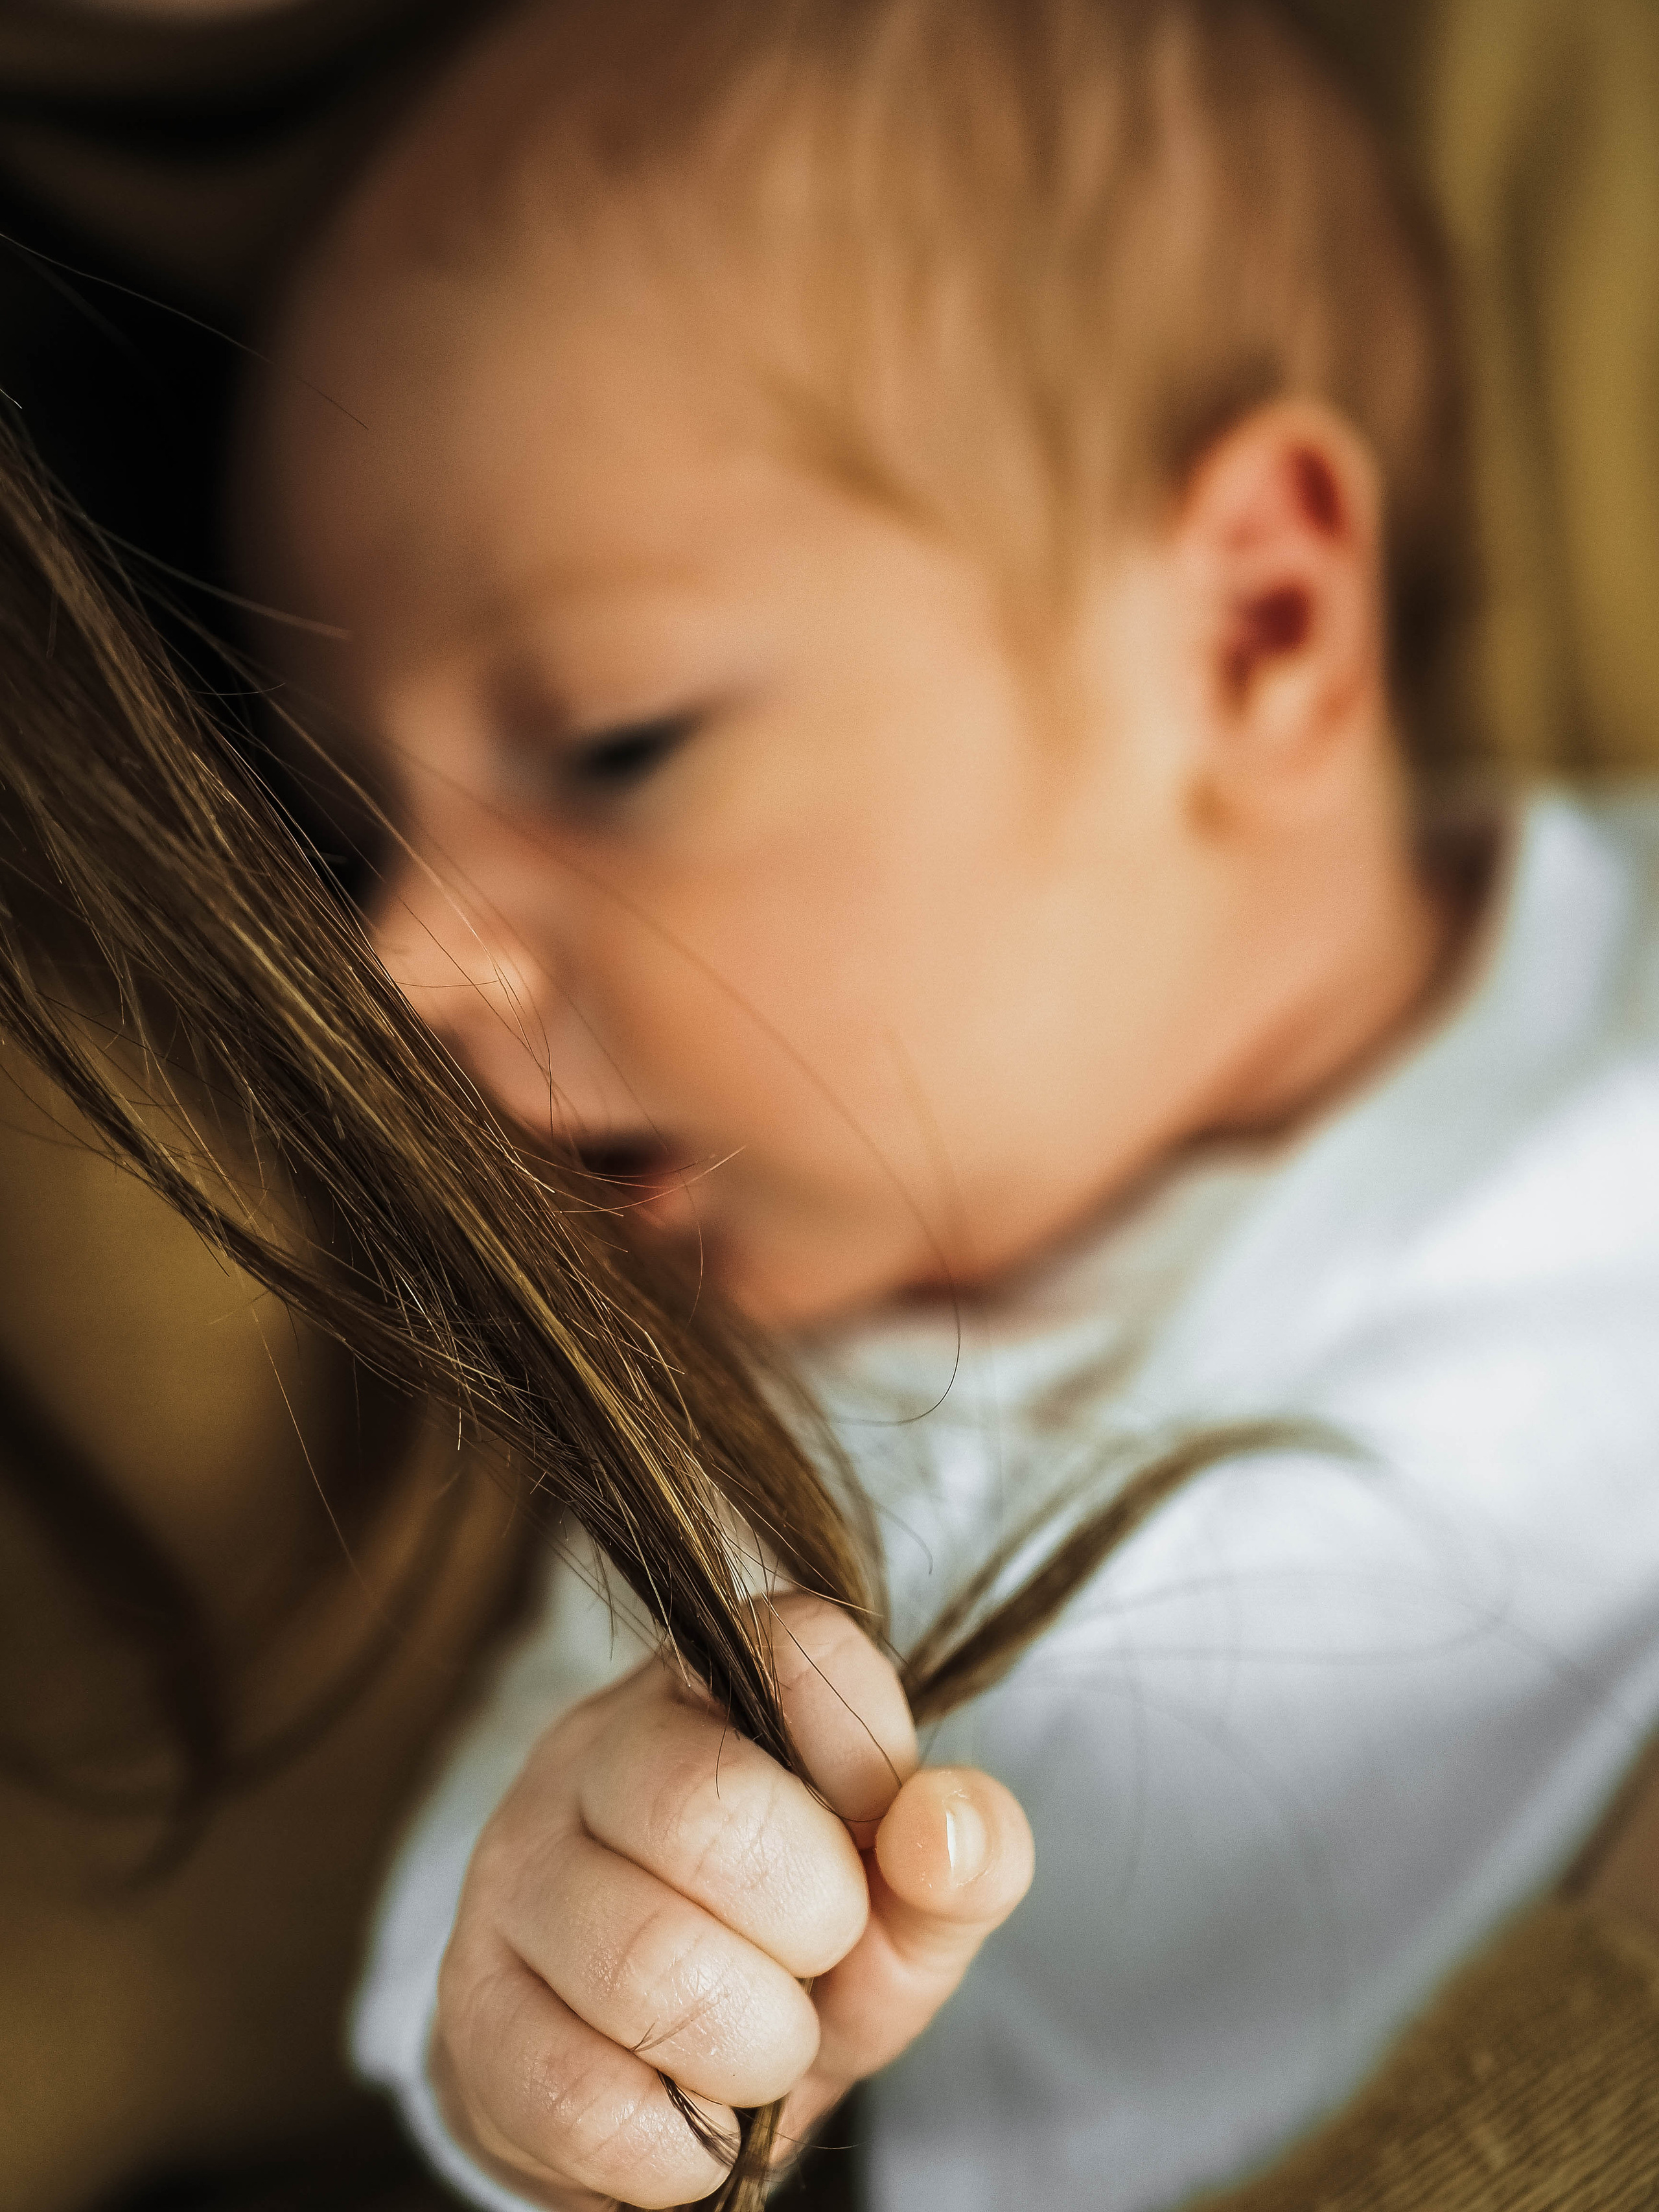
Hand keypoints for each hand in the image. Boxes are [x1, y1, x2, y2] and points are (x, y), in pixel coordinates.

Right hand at [431, 1592, 1032, 2207]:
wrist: (655, 2077)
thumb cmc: (791, 1955)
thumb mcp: (902, 1906)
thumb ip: (962, 1856)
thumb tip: (948, 1825)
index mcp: (711, 1684)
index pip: (795, 1647)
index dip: (865, 1756)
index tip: (875, 1839)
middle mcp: (593, 1751)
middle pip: (702, 1810)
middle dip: (811, 1925)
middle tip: (816, 1962)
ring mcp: (514, 1872)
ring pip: (642, 1962)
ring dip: (751, 2048)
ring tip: (759, 2049)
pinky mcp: (470, 2006)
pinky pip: (579, 2092)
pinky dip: (675, 2144)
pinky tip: (690, 2117)